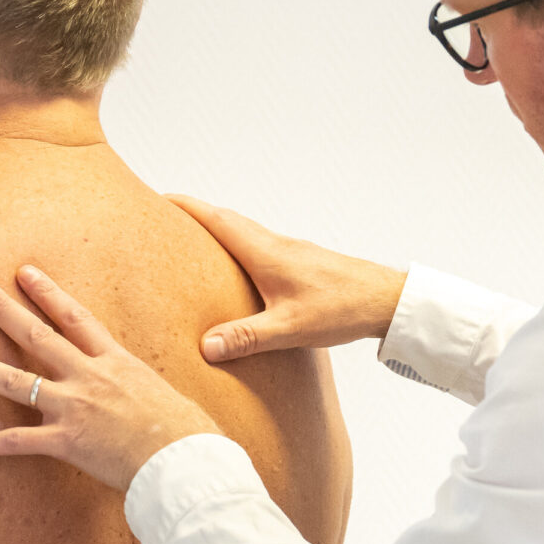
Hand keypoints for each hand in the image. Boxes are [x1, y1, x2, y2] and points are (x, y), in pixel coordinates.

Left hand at [0, 267, 222, 491]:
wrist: (187, 461)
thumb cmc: (189, 433)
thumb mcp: (166, 395)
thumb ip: (141, 391)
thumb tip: (143, 397)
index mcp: (117, 362)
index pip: (76, 318)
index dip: (48, 294)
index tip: (25, 272)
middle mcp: (90, 377)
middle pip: (36, 336)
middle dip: (2, 308)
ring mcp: (75, 407)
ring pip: (15, 381)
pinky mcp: (66, 441)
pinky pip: (16, 442)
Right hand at [171, 195, 406, 361]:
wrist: (386, 300)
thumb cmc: (340, 309)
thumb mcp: (289, 329)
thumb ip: (246, 337)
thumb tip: (205, 346)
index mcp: (266, 253)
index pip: (216, 220)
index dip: (185, 207)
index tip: (158, 198)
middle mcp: (276, 245)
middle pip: (227, 220)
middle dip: (195, 215)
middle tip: (167, 216)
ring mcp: (291, 251)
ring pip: (245, 232)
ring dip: (217, 229)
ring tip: (194, 240)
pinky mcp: (302, 262)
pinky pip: (260, 245)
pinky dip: (239, 245)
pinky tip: (240, 267)